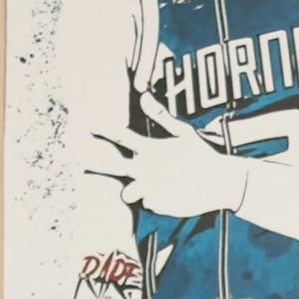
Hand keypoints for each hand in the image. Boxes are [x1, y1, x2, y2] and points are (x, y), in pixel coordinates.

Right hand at [89, 83, 248, 221]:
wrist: (219, 180)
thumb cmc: (202, 154)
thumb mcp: (183, 132)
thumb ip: (162, 116)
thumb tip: (142, 95)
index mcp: (149, 150)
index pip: (123, 139)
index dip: (106, 131)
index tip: (89, 124)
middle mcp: (145, 168)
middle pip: (116, 165)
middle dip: (98, 162)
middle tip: (79, 155)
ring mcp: (150, 186)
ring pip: (128, 190)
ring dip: (128, 189)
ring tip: (129, 190)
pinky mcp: (159, 203)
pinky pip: (148, 201)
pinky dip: (152, 198)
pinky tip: (167, 194)